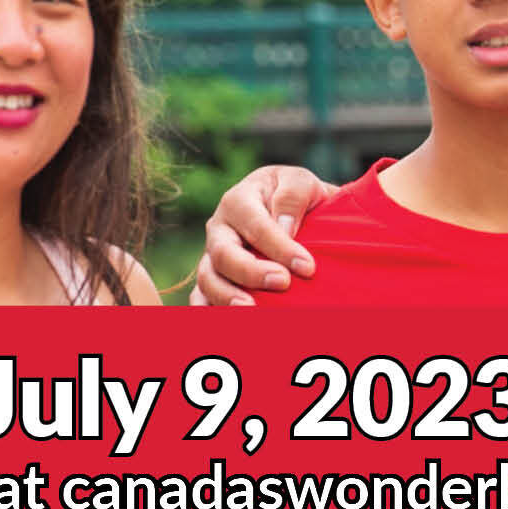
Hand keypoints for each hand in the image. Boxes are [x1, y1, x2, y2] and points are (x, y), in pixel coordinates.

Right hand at [188, 165, 331, 305]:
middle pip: (224, 254)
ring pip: (208, 278)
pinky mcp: (212, 278)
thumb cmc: (297, 196)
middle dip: (251, 271)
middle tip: (282, 283)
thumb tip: (284, 227)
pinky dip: (207, 312)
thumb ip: (293, 195)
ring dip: (227, 296)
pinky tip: (225, 327)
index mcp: (239, 200)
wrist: (291, 209)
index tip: (307, 267)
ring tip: (252, 311)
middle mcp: (219, 229)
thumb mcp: (300, 181)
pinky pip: (200, 297)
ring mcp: (212, 255)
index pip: (256, 225)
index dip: (280, 247)